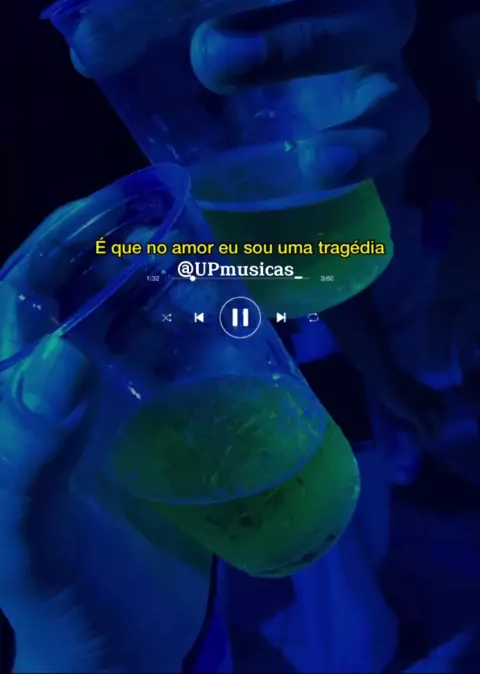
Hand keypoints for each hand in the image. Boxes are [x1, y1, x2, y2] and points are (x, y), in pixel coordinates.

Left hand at [0, 206, 211, 672]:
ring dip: (176, 286)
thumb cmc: (61, 600)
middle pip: (91, 292)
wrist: (127, 653)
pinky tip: (243, 323)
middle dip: (130, 251)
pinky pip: (189, 361)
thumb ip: (26, 454)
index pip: (26, 291)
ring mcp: (115, 404)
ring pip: (143, 318)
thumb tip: (61, 354)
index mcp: (15, 395)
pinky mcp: (165, 427)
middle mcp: (62, 387)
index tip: (122, 197)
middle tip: (184, 226)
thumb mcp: (28, 537)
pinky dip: (214, 333)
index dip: (66, 235)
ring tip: (218, 269)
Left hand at [71, 0, 426, 189]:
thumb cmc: (241, 19)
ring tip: (218, 61)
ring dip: (298, 39)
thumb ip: (141, 9)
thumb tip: (87, 51)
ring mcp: (381, 34)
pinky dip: (368, 143)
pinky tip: (318, 165)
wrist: (299, 90)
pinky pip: (403, 118)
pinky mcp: (394, 105)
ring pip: (378, 15)